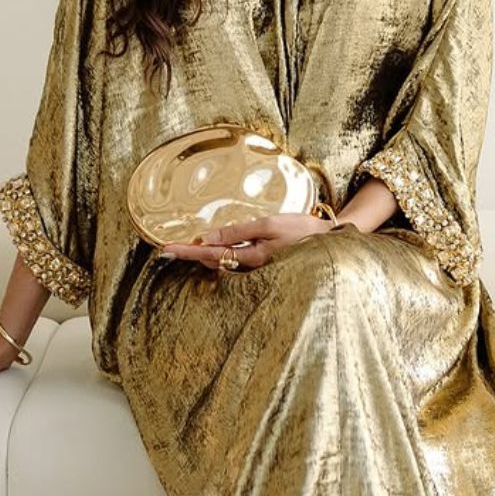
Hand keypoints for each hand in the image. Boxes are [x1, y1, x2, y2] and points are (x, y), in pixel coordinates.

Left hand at [159, 213, 335, 269]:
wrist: (329, 243)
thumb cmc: (301, 231)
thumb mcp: (269, 225)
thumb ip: (237, 232)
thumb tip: (207, 239)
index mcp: (250, 257)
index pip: (209, 255)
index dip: (187, 251)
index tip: (165, 249)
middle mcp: (250, 268)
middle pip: (213, 262)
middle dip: (193, 255)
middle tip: (172, 247)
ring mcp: (256, 269)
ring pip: (223, 264)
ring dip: (206, 255)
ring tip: (188, 247)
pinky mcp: (262, 266)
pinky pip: (235, 263)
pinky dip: (222, 255)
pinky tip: (217, 248)